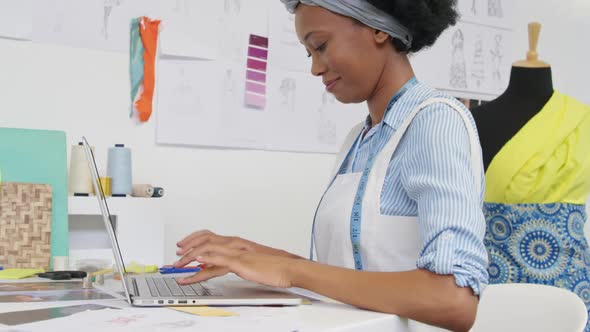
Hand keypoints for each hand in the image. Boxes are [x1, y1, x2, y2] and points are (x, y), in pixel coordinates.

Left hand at [175, 230, 302, 268]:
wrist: (287, 267)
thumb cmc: (272, 266)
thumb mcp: (247, 263)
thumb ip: (232, 262)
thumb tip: (218, 266)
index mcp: (235, 244)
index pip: (209, 238)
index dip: (193, 242)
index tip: (182, 249)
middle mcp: (234, 245)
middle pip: (204, 240)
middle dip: (187, 247)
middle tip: (176, 256)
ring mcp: (236, 252)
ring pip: (208, 249)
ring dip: (191, 257)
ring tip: (179, 265)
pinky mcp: (240, 262)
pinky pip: (220, 259)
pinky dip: (207, 259)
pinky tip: (198, 262)